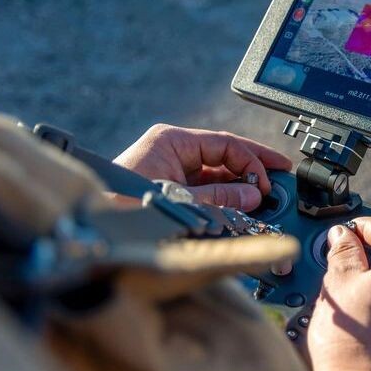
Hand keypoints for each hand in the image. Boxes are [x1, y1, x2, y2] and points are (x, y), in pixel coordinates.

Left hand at [113, 124, 291, 209]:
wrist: (90, 229)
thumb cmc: (121, 205)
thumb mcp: (180, 199)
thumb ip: (220, 195)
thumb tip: (253, 193)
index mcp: (172, 140)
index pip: (225, 143)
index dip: (252, 160)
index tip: (270, 178)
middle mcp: (172, 150)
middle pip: (223, 156)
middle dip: (251, 169)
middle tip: (279, 178)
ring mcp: (169, 169)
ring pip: (216, 174)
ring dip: (239, 185)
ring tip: (263, 198)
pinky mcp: (168, 187)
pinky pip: (204, 188)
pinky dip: (223, 197)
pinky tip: (241, 206)